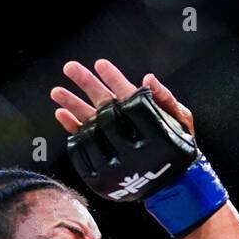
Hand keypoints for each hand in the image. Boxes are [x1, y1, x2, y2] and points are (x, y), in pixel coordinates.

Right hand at [51, 59, 194, 136]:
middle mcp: (121, 116)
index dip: (112, 75)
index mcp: (138, 105)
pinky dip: (74, 126)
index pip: (122, 87)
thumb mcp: (180, 117)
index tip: (100, 65)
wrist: (176, 173)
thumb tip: (149, 78)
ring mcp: (112, 131)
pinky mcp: (105, 148)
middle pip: (100, 96)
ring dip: (73, 103)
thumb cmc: (181, 142)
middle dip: (84, 82)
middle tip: (69, 68)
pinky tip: (62, 116)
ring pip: (89, 114)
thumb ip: (165, 98)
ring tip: (57, 92)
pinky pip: (86, 135)